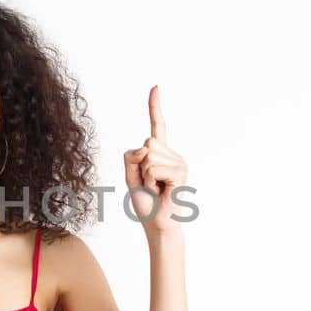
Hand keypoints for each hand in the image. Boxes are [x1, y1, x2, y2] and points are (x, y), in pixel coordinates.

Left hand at [123, 85, 187, 232]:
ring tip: (155, 188)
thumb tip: (147, 146)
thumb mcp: (129, 175)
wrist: (157, 223)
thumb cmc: (145, 202)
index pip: (157, 125)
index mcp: (160, 153)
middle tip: (149, 183)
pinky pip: (154, 167)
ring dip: (145, 176)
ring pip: (149, 155)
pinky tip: (161, 191)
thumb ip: (131, 156)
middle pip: (146, 142)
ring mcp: (179, 161)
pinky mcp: (181, 171)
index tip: (155, 87)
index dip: (155, 107)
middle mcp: (172, 154)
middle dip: (140, 165)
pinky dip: (151, 181)